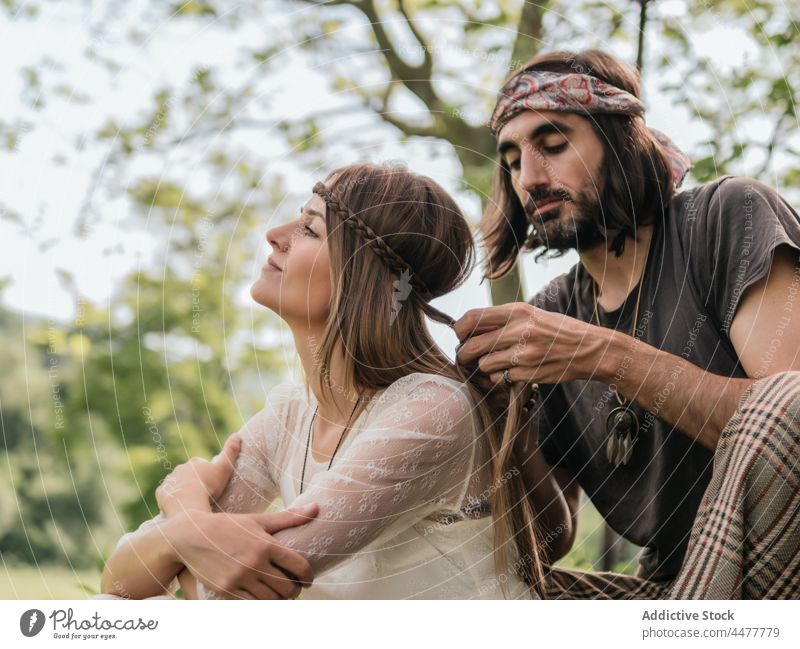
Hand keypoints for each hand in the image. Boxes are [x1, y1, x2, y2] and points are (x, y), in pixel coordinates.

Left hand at [156, 434, 241, 514]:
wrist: (187, 503)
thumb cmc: (208, 486)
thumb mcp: (224, 468)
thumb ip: (231, 451)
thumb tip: (237, 434)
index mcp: (194, 462)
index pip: (200, 464)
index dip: (206, 472)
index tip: (212, 482)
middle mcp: (180, 468)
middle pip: (187, 473)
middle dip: (193, 479)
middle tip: (202, 492)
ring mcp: (169, 480)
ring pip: (176, 483)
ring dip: (182, 489)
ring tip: (191, 500)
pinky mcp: (161, 492)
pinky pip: (166, 494)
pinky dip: (171, 498)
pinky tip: (178, 505)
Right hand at [170, 504, 319, 599]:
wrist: (191, 535)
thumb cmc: (228, 525)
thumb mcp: (258, 519)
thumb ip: (289, 518)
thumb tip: (317, 507)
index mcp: (266, 544)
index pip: (299, 565)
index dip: (307, 576)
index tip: (307, 579)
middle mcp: (255, 562)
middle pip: (287, 588)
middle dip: (294, 590)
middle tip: (293, 588)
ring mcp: (240, 578)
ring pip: (271, 600)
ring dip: (278, 599)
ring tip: (279, 594)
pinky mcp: (226, 590)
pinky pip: (252, 605)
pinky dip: (260, 604)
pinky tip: (262, 598)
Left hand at [454, 303, 607, 385]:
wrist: (590, 349)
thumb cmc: (558, 330)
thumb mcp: (532, 315)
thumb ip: (503, 320)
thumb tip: (469, 327)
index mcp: (518, 311)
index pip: (472, 318)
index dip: (459, 330)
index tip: (459, 336)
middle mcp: (519, 331)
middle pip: (472, 346)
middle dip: (464, 354)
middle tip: (465, 357)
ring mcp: (524, 354)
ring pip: (484, 365)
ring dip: (485, 367)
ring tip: (497, 363)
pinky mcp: (529, 374)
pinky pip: (500, 378)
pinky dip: (501, 377)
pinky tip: (513, 371)